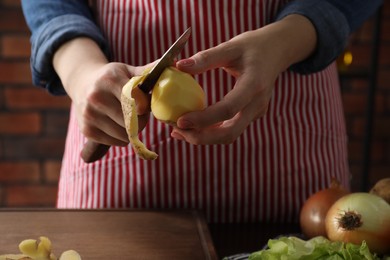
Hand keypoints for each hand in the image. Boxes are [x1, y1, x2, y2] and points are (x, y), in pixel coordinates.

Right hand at [69, 62, 149, 145]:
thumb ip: (146, 72)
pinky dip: (122, 138)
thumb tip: (171, 65)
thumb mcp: (126, 70)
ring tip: (130, 120)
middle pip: (131, 120)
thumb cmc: (110, 78)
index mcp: (109, 80)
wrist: (81, 83)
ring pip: (124, 134)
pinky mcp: (87, 130)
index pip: (135, 101)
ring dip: (133, 131)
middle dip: (142, 121)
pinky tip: (119, 126)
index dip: (145, 107)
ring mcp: (89, 115)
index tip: (146, 107)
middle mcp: (96, 97)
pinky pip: (116, 142)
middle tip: (141, 115)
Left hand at [173, 15, 315, 144]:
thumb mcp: (231, 46)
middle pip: (229, 133)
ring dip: (204, 138)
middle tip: (176, 131)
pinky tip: (193, 127)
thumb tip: (179, 66)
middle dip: (201, 137)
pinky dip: (211, 132)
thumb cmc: (253, 46)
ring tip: (179, 131)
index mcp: (254, 85)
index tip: (180, 121)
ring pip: (229, 135)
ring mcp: (256, 113)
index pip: (228, 109)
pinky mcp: (251, 115)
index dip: (204, 119)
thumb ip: (206, 57)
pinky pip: (231, 129)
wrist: (277, 52)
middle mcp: (257, 104)